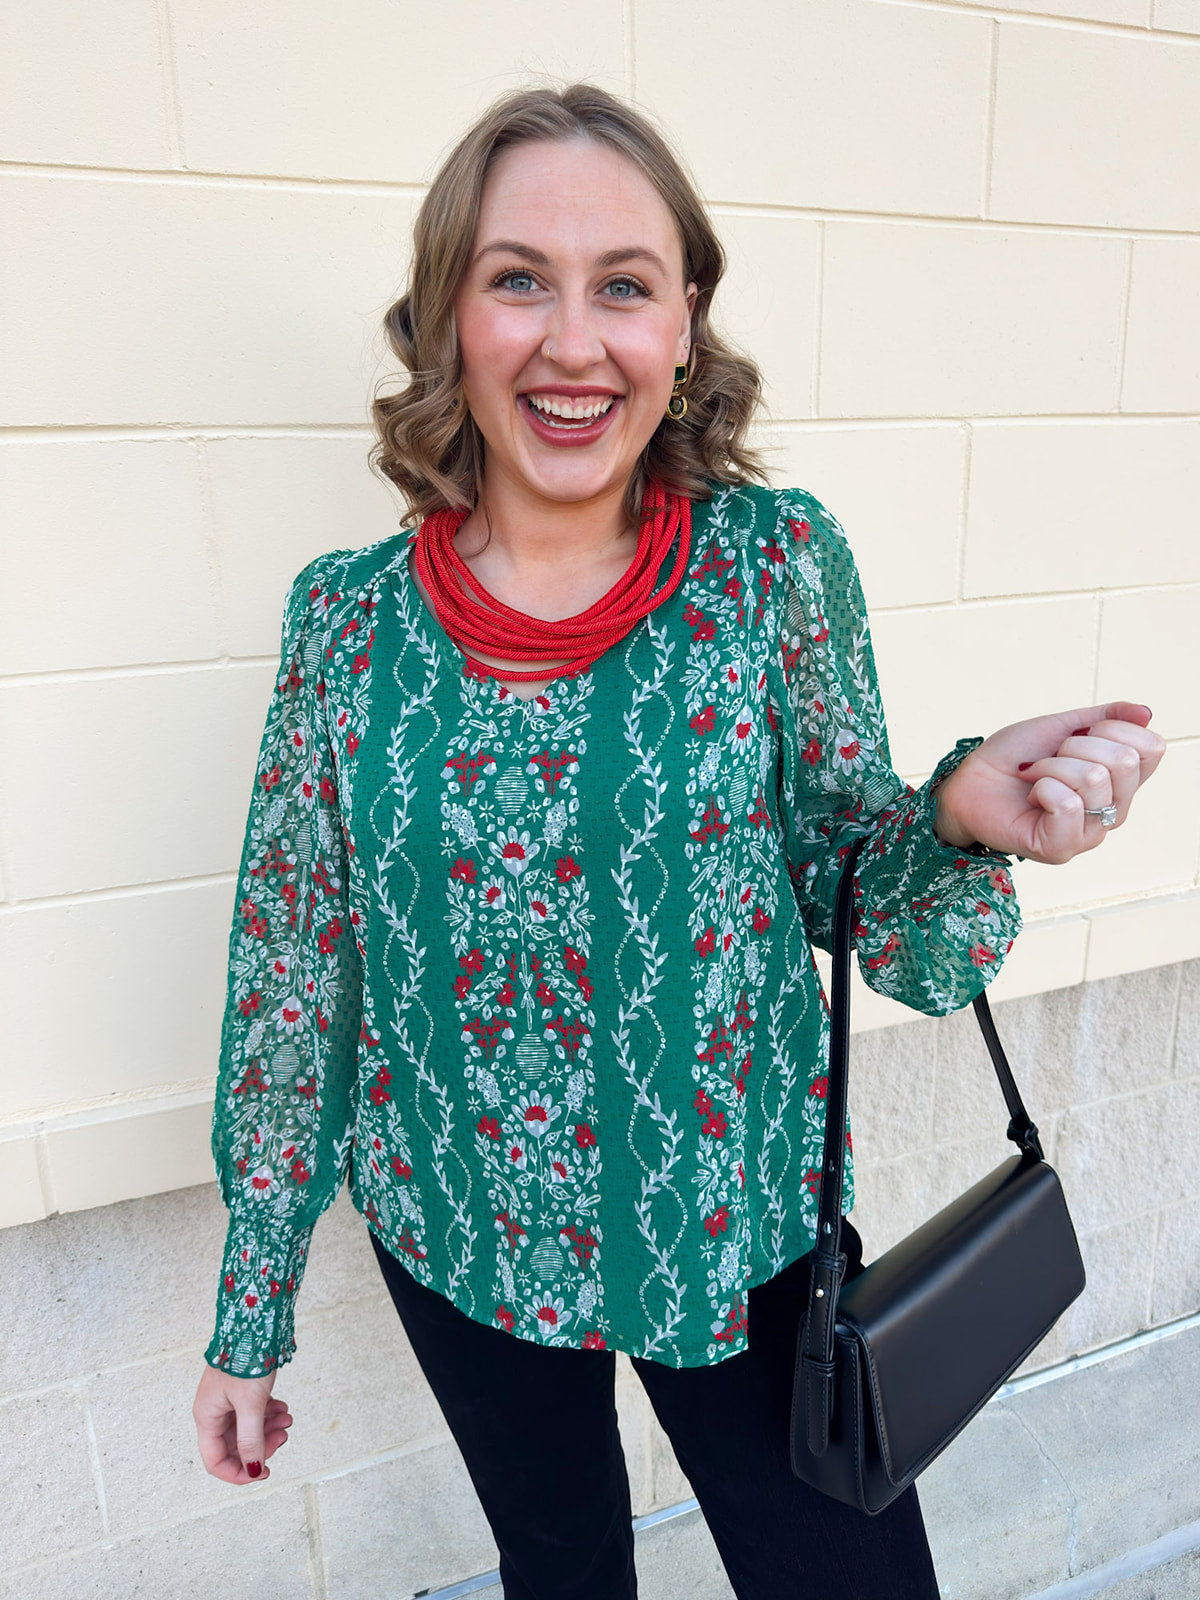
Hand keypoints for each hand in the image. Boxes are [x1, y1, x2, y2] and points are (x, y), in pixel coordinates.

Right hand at [193, 1362, 291, 1484]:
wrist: (254, 1323)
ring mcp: (227, 1400)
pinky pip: (253, 1413)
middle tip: (283, 1436)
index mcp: (207, 1417)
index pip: (216, 1461)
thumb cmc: (246, 1359)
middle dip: (260, 1446)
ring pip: (246, 1429)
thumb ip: (250, 1439)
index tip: (263, 1472)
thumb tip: (253, 1470)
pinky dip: (268, 1414)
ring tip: (287, 1419)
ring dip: (267, 1429)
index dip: (239, 1473)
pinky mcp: (240, 1390)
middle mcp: (214, 1411)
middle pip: (234, 1446)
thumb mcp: (251, 1404)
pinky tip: (282, 1407)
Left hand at [933, 701, 1164, 864]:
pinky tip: (1031, 796)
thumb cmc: (1015, 757)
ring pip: (1095, 778)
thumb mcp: (1062, 727)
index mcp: (1120, 782)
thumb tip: (1146, 712)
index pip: (1151, 748)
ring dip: (1052, 765)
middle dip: (1076, 746)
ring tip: (1034, 776)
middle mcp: (1114, 811)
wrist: (970, 780)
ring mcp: (1089, 833)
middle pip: (1124, 761)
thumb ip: (1106, 718)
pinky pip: (1069, 804)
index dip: (1114, 729)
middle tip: (1049, 759)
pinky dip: (1042, 787)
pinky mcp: (1061, 849)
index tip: (1078, 734)